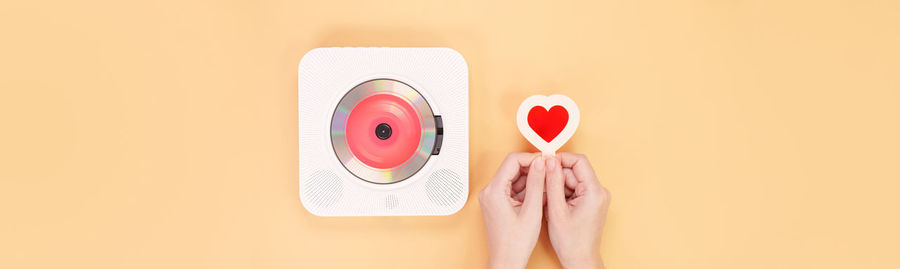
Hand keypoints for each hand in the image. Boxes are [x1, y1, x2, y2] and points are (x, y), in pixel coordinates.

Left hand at [479, 152, 544, 268]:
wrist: (506, 261)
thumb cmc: (515, 243)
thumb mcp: (532, 210)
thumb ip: (537, 184)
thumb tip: (541, 163)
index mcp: (494, 191)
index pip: (512, 161)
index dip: (531, 158)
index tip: (546, 161)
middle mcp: (489, 192)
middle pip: (512, 168)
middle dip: (532, 169)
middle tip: (549, 172)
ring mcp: (492, 198)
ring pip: (513, 178)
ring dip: (531, 179)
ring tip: (547, 185)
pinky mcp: (497, 204)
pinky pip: (512, 189)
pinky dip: (526, 190)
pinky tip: (539, 195)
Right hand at [544, 153, 610, 268]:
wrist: (580, 260)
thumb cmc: (571, 242)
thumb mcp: (556, 210)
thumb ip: (552, 182)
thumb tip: (549, 161)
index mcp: (595, 192)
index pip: (579, 162)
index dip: (560, 159)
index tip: (545, 163)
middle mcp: (599, 192)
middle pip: (573, 172)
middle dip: (555, 177)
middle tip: (541, 188)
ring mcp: (595, 197)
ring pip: (571, 181)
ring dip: (557, 187)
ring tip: (547, 202)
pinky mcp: (590, 202)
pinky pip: (573, 190)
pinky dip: (561, 194)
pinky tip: (553, 206)